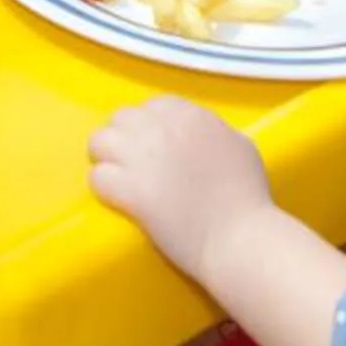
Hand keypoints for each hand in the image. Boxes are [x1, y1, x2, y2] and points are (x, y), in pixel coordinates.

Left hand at [89, 96, 271, 284]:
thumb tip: (202, 135)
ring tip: (117, 179)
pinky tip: (117, 199)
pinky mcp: (129, 190)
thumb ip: (216, 132)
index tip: (153, 147)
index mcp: (191, 116)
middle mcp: (162, 128)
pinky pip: (97, 177)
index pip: (153, 106)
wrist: (239, 238)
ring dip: (106, 159)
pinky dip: (103, 188)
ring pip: (100, 141)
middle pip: (122, 118)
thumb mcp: (241, 148)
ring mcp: (142, 157)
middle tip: (132, 165)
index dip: (149, 126)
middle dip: (123, 139)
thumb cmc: (248, 199)